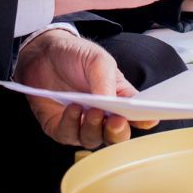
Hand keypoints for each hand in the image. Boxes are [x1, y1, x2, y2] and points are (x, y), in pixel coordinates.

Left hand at [13, 28, 157, 148]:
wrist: (43, 52)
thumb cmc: (76, 55)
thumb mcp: (97, 60)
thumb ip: (106, 81)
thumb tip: (112, 105)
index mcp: (119, 99)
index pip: (137, 116)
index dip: (144, 120)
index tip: (149, 119)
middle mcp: (102, 116)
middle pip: (116, 136)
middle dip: (117, 132)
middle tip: (116, 120)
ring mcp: (81, 124)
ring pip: (93, 140)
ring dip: (94, 128)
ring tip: (92, 110)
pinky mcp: (59, 127)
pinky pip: (68, 135)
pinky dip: (71, 124)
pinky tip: (72, 108)